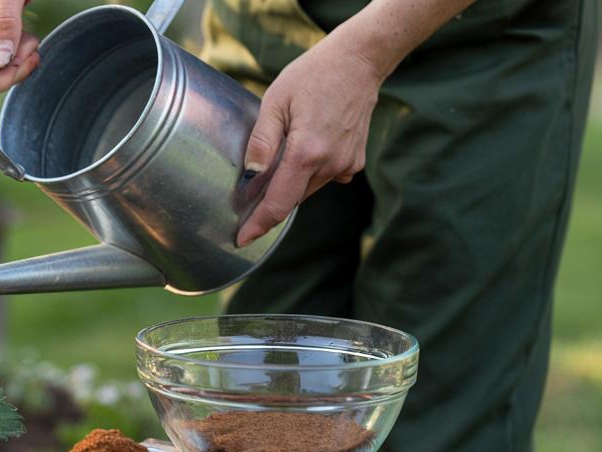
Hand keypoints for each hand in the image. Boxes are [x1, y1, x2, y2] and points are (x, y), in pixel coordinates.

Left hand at [236, 34, 384, 245]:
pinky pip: (324, 178)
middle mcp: (330, 164)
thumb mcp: (275, 102)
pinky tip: (308, 145)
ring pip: (307, 189)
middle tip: (250, 190)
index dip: (258, 225)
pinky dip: (310, 171)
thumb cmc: (313, 75)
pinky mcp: (355, 161)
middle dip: (270, 198)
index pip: (278, 203)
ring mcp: (346, 164)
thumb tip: (249, 177)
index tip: (242, 240)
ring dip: (291, 182)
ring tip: (284, 151)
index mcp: (306, 152)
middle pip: (291, 198)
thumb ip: (261, 142)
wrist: (359, 62)